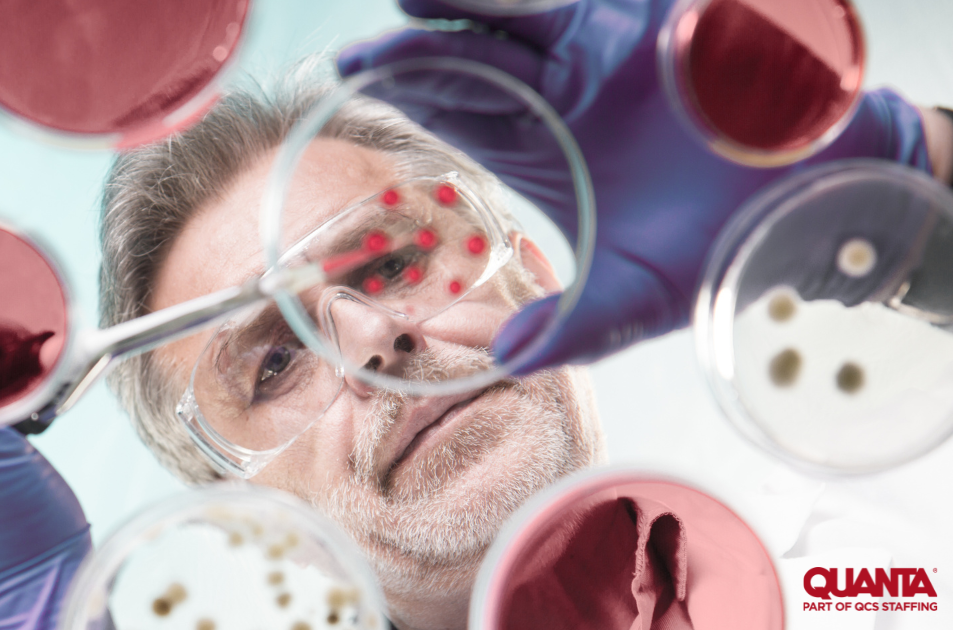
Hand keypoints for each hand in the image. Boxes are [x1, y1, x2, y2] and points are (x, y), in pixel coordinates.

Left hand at [338, 0, 931, 370]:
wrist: (809, 196)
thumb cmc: (720, 246)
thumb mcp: (631, 297)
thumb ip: (568, 327)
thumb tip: (502, 363)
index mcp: (544, 155)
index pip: (459, 122)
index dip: (409, 106)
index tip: (350, 100)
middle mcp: (557, 102)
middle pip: (465, 73)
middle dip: (407, 63)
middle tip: (347, 63)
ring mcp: (590, 60)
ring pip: (501, 31)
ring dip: (446, 20)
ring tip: (393, 11)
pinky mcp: (628, 28)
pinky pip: (555, 6)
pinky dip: (508, 3)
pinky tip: (455, 0)